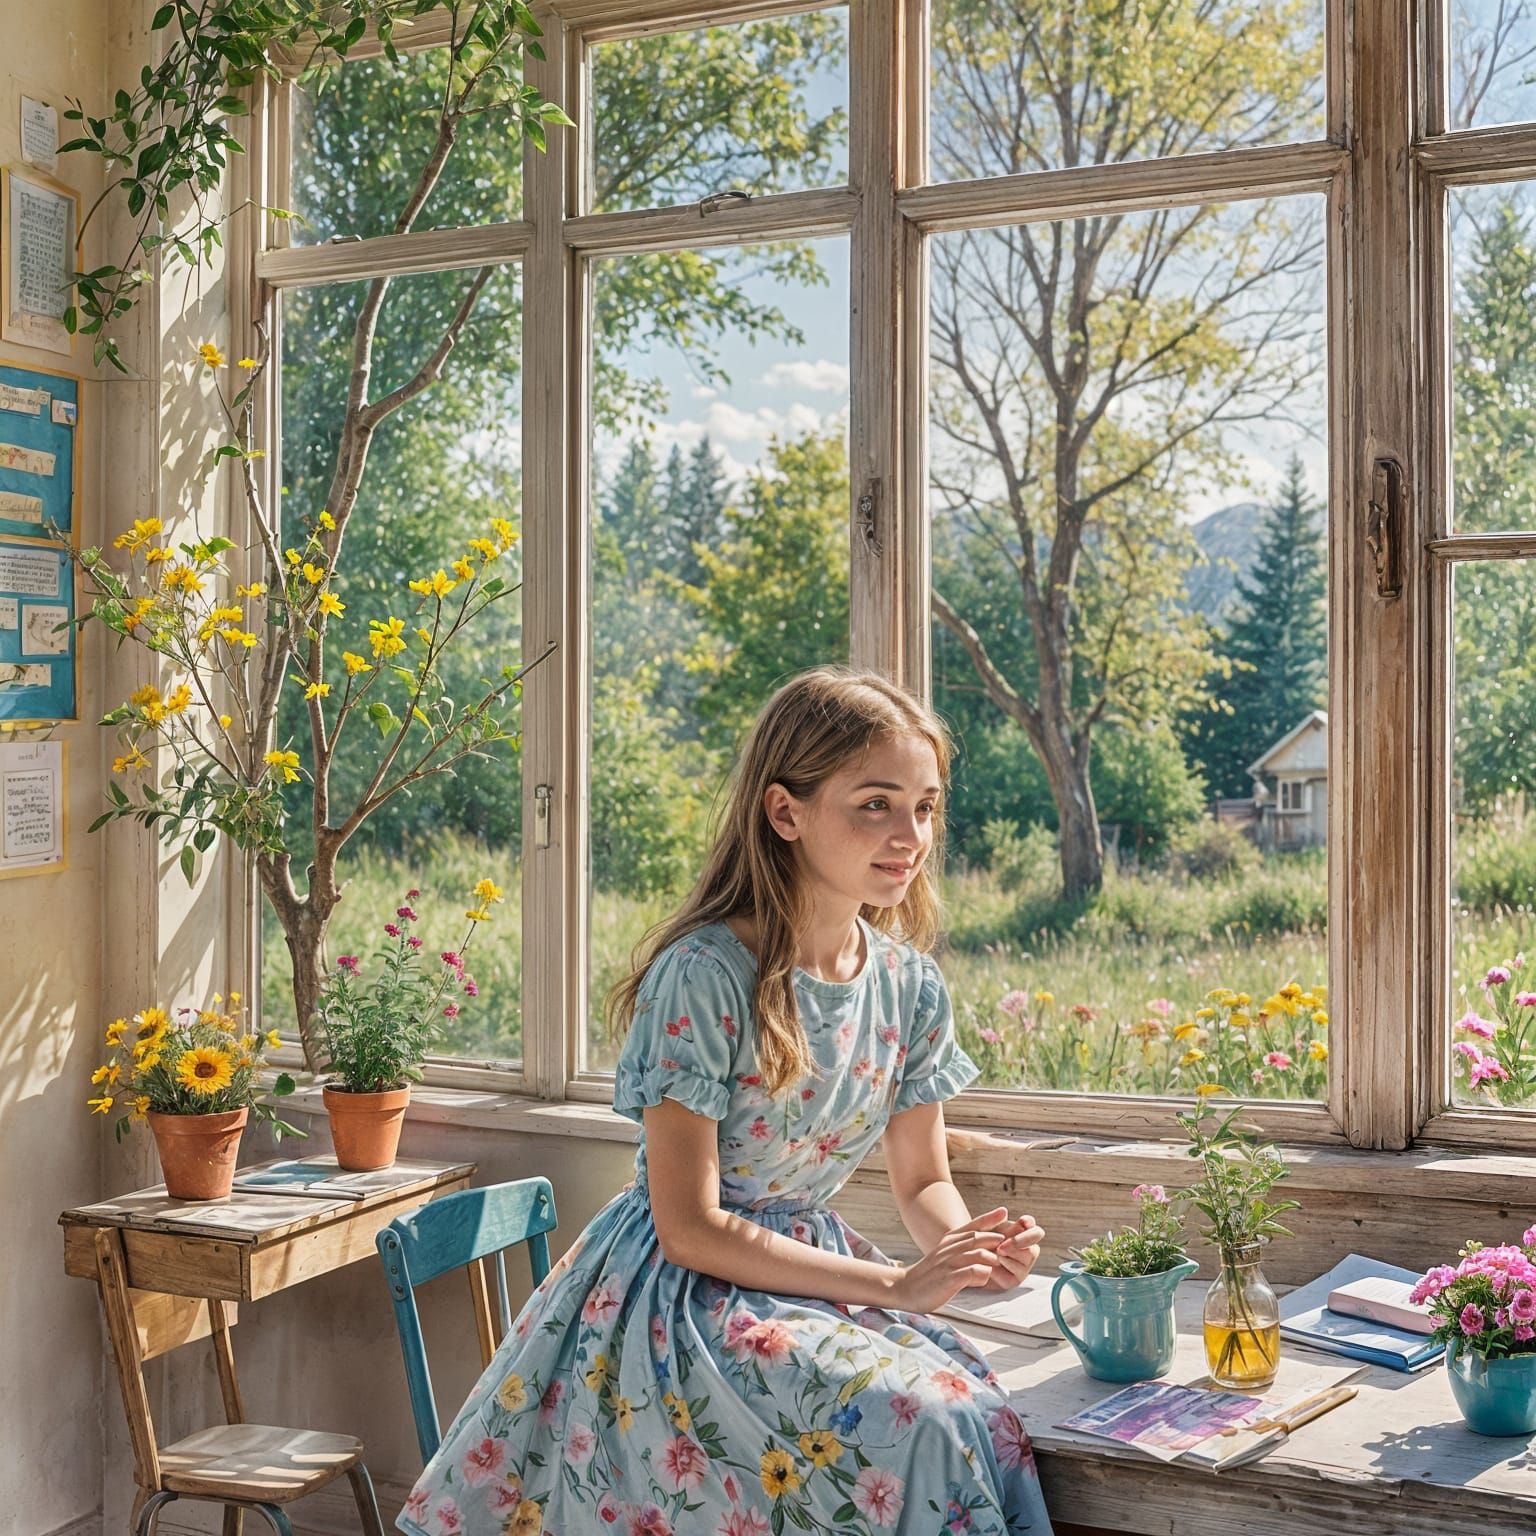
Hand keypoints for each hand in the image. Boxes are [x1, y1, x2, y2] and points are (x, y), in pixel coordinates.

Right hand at [886, 1206, 1008, 1313]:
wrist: (906, 1288)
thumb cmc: (930, 1274)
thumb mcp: (944, 1255)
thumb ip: (962, 1248)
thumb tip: (983, 1247)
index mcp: (949, 1240)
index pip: (972, 1225)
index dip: (990, 1218)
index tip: (1005, 1211)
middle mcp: (950, 1248)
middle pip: (979, 1237)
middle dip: (998, 1239)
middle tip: (1014, 1244)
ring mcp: (949, 1263)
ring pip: (978, 1253)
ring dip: (992, 1258)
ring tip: (1001, 1264)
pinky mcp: (948, 1279)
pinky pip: (972, 1272)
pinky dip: (983, 1273)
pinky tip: (985, 1277)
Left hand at [968, 1214, 1043, 1292]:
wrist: (966, 1261)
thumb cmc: (976, 1241)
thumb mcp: (982, 1229)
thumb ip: (992, 1220)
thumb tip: (1004, 1211)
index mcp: (1022, 1235)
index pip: (1034, 1229)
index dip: (1030, 1223)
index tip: (1022, 1221)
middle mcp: (1026, 1250)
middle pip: (1034, 1245)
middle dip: (1019, 1242)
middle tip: (1001, 1246)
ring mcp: (1022, 1266)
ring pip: (1026, 1257)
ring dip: (1009, 1254)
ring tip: (994, 1253)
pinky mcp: (1014, 1280)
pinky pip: (1014, 1273)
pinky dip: (1002, 1267)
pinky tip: (990, 1264)